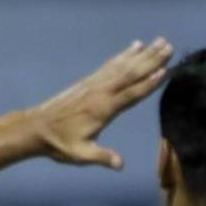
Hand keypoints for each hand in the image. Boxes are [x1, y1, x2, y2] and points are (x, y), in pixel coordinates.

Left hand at [29, 39, 172, 168]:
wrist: (35, 128)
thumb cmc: (59, 144)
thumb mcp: (80, 155)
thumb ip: (101, 158)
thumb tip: (120, 164)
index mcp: (102, 110)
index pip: (130, 95)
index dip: (148, 83)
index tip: (165, 70)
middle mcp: (100, 93)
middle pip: (130, 74)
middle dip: (151, 60)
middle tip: (169, 46)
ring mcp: (94, 85)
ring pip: (122, 66)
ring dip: (142, 54)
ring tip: (160, 41)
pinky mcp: (88, 81)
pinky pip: (110, 65)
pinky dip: (123, 55)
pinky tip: (134, 47)